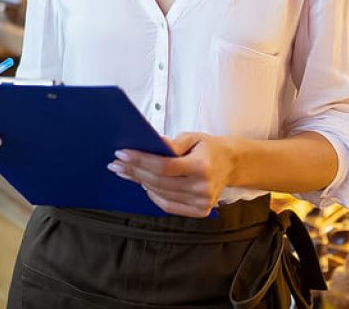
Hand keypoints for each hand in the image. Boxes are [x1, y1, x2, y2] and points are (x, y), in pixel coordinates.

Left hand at [107, 132, 234, 216]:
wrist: (232, 164)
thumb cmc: (209, 148)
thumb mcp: (194, 137)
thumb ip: (173, 143)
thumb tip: (152, 145)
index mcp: (202, 166)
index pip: (164, 167)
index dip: (141, 161)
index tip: (123, 153)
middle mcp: (202, 188)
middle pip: (159, 182)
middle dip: (135, 171)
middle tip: (116, 163)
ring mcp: (201, 203)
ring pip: (161, 194)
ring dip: (140, 183)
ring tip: (125, 172)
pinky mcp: (199, 211)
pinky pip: (169, 205)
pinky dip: (153, 196)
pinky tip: (143, 185)